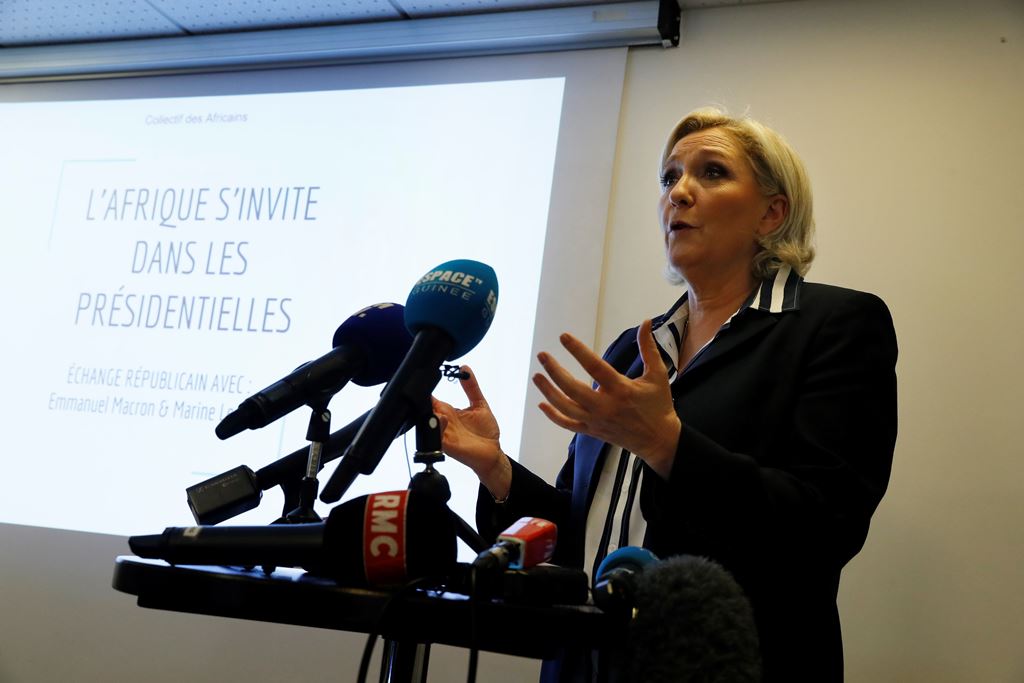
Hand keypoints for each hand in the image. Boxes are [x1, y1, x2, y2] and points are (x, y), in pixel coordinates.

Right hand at [432, 365, 510, 498]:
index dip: (425, 390)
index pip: (431, 399)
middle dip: (423, 403)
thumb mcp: (479, 404)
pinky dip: (437, 430)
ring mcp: (445, 434)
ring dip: (431, 416)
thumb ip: (471, 387)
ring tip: (440, 411)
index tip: (424, 380)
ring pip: (429, 423)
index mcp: (449, 411)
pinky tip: (443, 421)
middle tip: (427, 395)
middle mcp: (444, 422)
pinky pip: (436, 438)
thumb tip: (465, 368)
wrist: (492, 452)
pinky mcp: (448, 446)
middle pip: (427, 410)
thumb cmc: (486, 431)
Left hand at [532, 319, 680, 478]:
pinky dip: (553, 416)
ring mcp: (596, 420)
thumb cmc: (658, 405)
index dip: (578, 350)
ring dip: (548, 391)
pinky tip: (541, 404)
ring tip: (536, 376)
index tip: (563, 337)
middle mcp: (605, 406)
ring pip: (566, 407)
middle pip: (572, 388)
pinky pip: (568, 424)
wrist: (659, 440)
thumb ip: (649, 348)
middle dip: (554, 371)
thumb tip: (646, 322)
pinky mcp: (592, 431)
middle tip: (542, 355)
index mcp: (621, 390)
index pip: (594, 367)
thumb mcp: (658, 374)